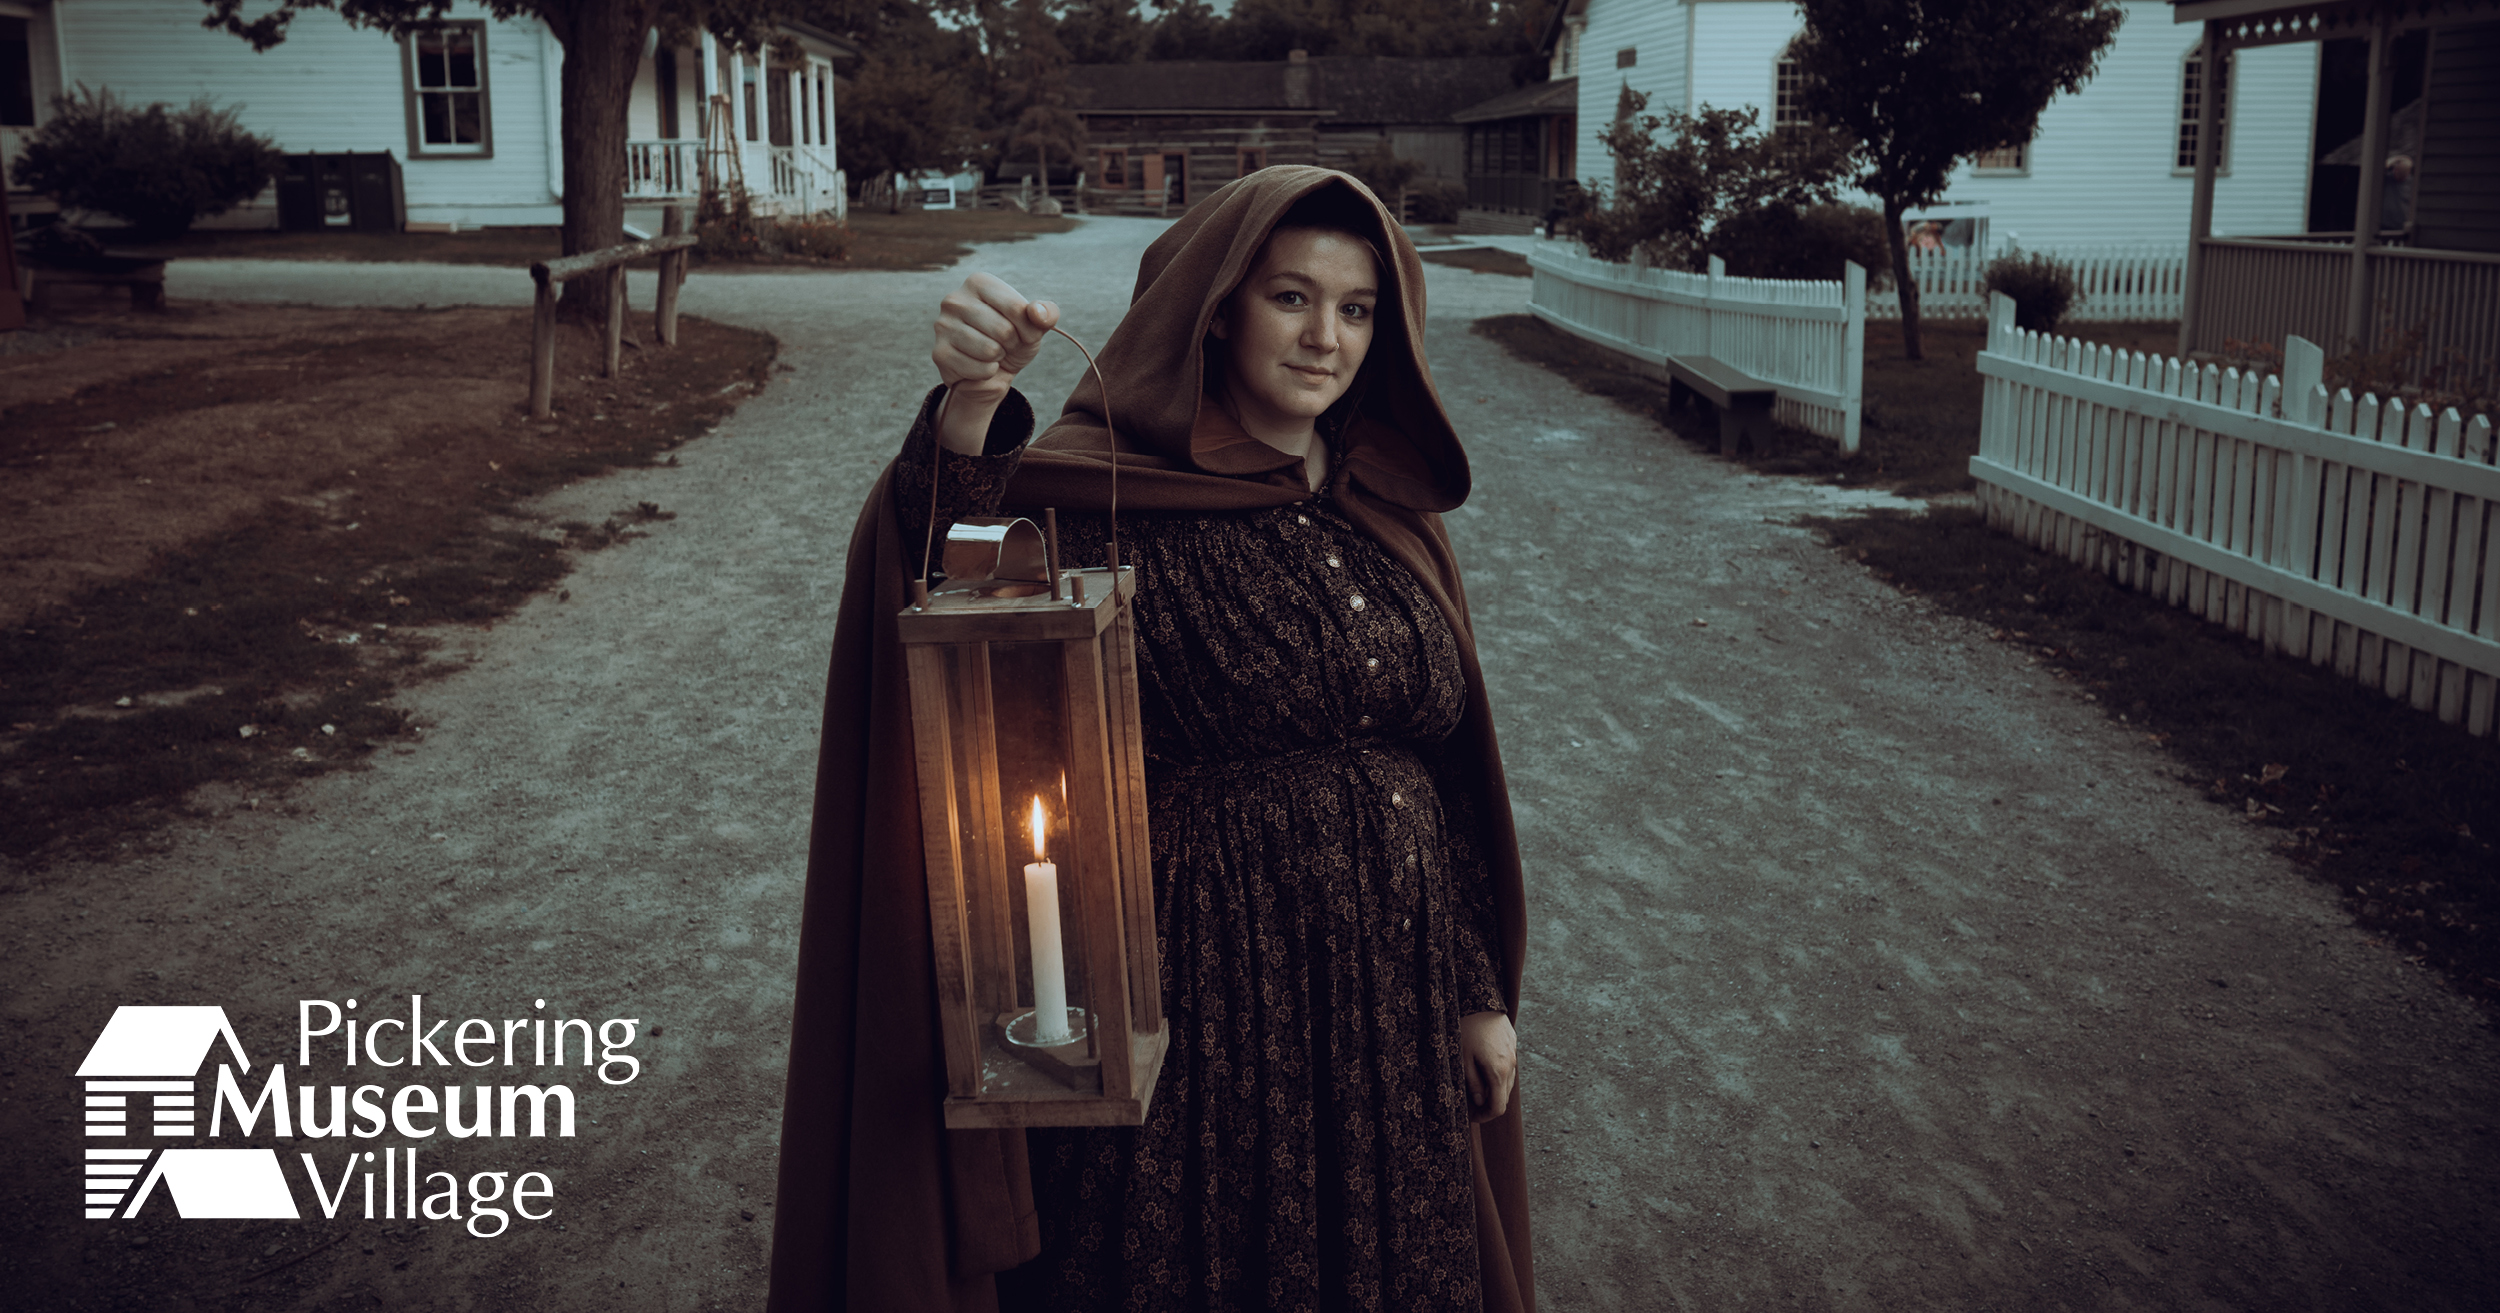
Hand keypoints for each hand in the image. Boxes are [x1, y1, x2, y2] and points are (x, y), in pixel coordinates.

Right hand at [933, 272, 1058, 406]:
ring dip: (999, 358)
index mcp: (979, 282)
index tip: (1023, 332)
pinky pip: (980, 369)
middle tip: (1005, 344)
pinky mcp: (939, 353)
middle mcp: (955, 299)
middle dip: (1013, 344)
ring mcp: (943, 326)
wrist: (991, 369)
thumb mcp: (1035, 324)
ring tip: (992, 353)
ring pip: (990, 350)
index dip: (1029, 329)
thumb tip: (1038, 313)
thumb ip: (1046, 313)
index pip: (1016, 308)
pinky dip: (987, 372)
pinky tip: (979, 365)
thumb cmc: (1013, 338)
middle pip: (1003, 330)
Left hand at [1459, 1011, 1516, 1123]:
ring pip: (1507, 1083)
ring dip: (1493, 1091)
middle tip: (1470, 1106)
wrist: (1480, 1000)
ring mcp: (1514, 1054)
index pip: (1498, 1107)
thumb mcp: (1463, 1060)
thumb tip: (1479, 1101)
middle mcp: (1511, 1066)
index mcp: (1499, 1072)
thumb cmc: (1467, 1029)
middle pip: (1503, 1097)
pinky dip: (1498, 1076)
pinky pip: (1508, 1068)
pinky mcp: (1512, 1044)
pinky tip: (1483, 1070)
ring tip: (1475, 1089)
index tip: (1471, 1117)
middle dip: (1488, 1106)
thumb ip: (1472, 1084)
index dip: (1485, 1117)